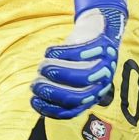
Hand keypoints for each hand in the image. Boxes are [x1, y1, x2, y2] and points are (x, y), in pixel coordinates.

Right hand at [30, 0, 127, 120]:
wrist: (97, 29)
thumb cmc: (76, 57)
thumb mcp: (67, 74)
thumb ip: (55, 87)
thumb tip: (36, 98)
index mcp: (91, 95)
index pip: (72, 111)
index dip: (51, 108)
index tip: (33, 100)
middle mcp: (101, 83)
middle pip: (78, 96)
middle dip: (53, 92)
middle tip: (35, 83)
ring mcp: (105, 64)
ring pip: (84, 76)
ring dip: (58, 73)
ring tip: (42, 67)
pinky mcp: (103, 45)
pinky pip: (83, 52)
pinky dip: (63, 53)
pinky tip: (50, 52)